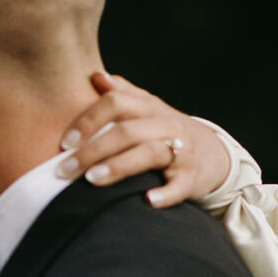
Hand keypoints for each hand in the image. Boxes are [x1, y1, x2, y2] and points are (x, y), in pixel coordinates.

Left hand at [58, 72, 230, 207]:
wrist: (213, 153)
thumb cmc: (167, 130)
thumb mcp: (148, 108)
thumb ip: (123, 92)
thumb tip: (96, 75)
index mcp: (149, 107)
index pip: (115, 103)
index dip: (88, 120)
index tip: (65, 142)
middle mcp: (164, 125)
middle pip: (127, 131)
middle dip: (92, 150)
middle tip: (64, 169)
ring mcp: (180, 151)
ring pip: (149, 153)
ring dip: (119, 166)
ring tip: (92, 180)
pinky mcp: (191, 177)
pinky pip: (179, 185)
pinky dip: (165, 194)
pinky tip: (147, 201)